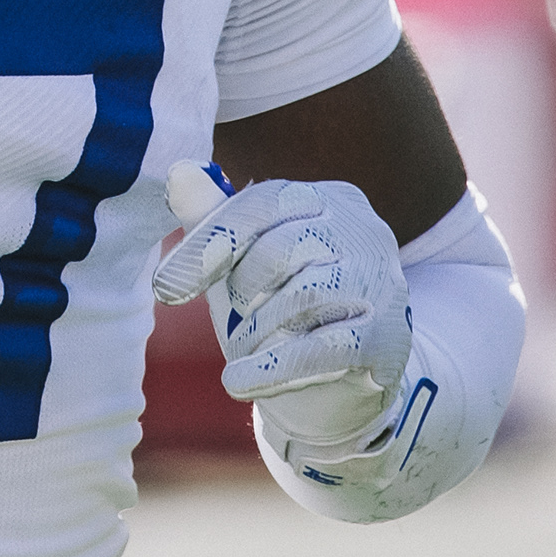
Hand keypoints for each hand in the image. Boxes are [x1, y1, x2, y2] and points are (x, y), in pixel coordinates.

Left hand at [155, 165, 411, 451]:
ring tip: (242, 352)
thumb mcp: (242, 264)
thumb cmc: (282, 309)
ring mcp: (383, 283)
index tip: (165, 289)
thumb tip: (179, 170)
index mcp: (329, 199)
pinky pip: (325, 348)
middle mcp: (365, 231)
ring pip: (304, 295)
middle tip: (232, 324)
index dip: (210, 243)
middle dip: (241, 291)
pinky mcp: (390, 338)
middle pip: (282, 248)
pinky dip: (272, 368)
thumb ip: (214, 218)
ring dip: (257, 332)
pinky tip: (238, 382)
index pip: (263, 202)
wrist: (339, 385)